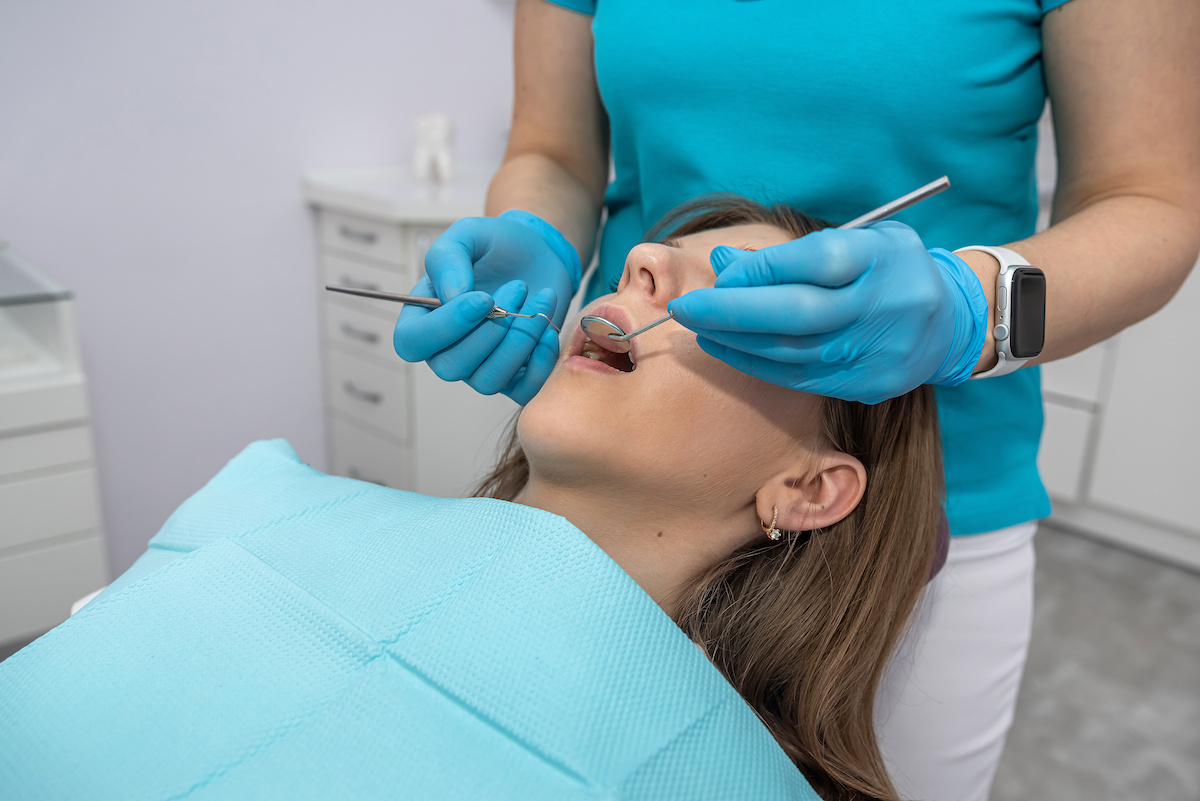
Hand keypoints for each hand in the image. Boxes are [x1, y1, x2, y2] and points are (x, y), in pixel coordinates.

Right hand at [392, 212, 580, 404]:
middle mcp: (446, 349)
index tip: (483, 297)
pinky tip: (547, 330)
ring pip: (488, 380)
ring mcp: (480, 366)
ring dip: (518, 343)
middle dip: (490, 330)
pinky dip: (539, 363)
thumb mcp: (467, 235)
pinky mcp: (515, 374)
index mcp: (422, 318)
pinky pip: (522, 390)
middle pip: (451, 367)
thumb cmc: (496, 245)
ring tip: (538, 302)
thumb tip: (451, 296)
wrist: (537, 253)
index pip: (413, 342)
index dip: (446, 327)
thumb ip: (447, 258)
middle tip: (517, 287)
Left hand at [667, 222, 988, 404]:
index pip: (814, 262)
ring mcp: (875, 351)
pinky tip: (726, 347)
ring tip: (697, 327)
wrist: (948, 322)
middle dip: (732, 311)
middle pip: (797, 313)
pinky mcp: (866, 384)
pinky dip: (755, 363)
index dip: (762, 269)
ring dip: (735, 340)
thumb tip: (724, 261)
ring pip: (791, 351)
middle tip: (686, 308)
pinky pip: (798, 376)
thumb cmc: (886, 269)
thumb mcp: (854, 240)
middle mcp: (882, 306)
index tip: (720, 270)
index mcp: (881, 258)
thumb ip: (791, 251)